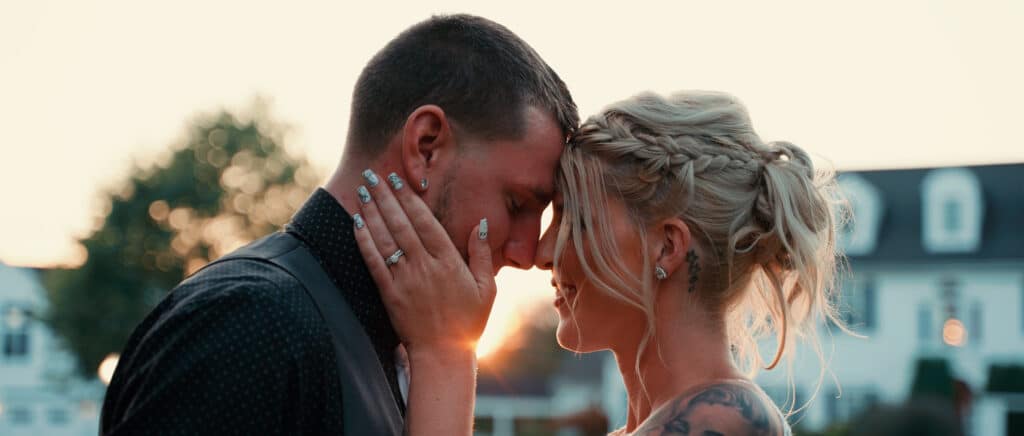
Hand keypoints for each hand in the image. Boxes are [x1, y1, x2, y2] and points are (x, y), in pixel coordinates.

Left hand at [351, 169, 496, 355]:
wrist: (443, 354)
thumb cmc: (468, 322)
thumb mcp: (487, 288)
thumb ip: (481, 254)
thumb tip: (481, 224)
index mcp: (449, 261)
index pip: (425, 221)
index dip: (409, 198)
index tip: (397, 180)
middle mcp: (425, 266)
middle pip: (400, 223)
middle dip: (385, 196)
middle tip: (372, 175)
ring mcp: (404, 279)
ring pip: (384, 238)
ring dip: (371, 212)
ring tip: (361, 191)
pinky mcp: (389, 293)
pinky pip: (373, 261)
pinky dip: (363, 240)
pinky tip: (356, 223)